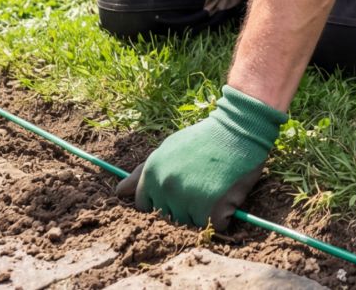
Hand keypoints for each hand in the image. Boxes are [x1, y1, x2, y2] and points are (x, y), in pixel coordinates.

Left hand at [115, 86, 287, 227]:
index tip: (176, 192)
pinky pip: (214, 225)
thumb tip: (118, 193)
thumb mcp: (166, 149)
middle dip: (182, 207)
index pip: (144, 206)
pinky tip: (226, 193)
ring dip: (203, 212)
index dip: (160, 201)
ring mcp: (187, 200)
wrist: (237, 130)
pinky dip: (223, 215)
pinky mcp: (211, 209)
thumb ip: (142, 173)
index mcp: (152, 174)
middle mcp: (165, 188)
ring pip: (190, 223)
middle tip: (200, 184)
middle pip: (168, 217)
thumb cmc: (202, 139)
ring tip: (213, 186)